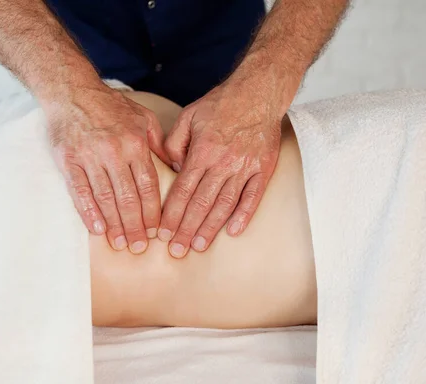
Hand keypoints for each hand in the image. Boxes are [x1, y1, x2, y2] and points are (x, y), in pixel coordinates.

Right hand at [48, 85, 168, 253]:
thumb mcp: (143, 117)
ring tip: (120, 243)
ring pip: (105, 198)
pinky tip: (97, 228)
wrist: (72, 91)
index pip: (147, 186)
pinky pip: (80, 191)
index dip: (152, 212)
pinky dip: (88, 211)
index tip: (156, 231)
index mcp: (135, 144)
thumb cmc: (110, 106)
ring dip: (114, 224)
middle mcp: (114, 152)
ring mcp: (90, 157)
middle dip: (135, 226)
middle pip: (128, 197)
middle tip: (139, 247)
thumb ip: (159, 143)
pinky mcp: (68, 160)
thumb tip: (176, 165)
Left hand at [159, 75, 282, 257]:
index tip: (162, 233)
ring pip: (225, 204)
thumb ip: (175, 143)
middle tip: (177, 250)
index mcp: (202, 151)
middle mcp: (223, 162)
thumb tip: (173, 170)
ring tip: (199, 246)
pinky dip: (244, 215)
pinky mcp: (263, 169)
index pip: (183, 190)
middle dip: (186, 229)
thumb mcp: (189, 116)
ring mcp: (245, 167)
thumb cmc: (221, 103)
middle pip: (201, 203)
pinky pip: (253, 196)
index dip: (171, 214)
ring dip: (211, 227)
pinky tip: (233, 231)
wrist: (259, 92)